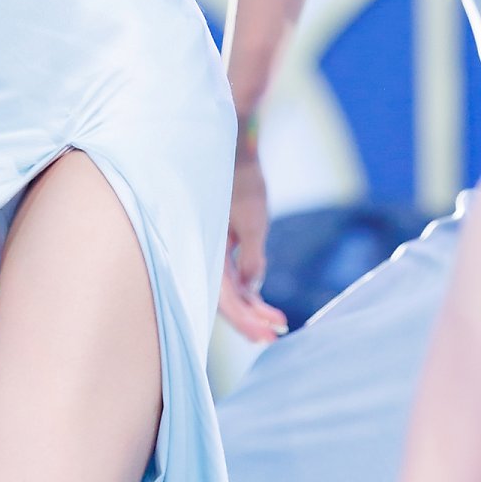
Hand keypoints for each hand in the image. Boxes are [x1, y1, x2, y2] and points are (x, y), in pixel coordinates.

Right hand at [218, 140, 288, 341]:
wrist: (229, 147)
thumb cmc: (239, 180)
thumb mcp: (252, 220)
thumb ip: (252, 258)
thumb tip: (252, 290)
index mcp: (207, 248)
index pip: (226, 299)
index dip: (247, 321)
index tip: (270, 334)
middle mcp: (204, 250)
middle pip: (225, 298)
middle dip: (250, 319)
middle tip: (277, 334)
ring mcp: (210, 245)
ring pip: (227, 287)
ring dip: (250, 306)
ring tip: (276, 321)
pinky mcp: (218, 239)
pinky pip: (229, 272)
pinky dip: (245, 288)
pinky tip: (259, 297)